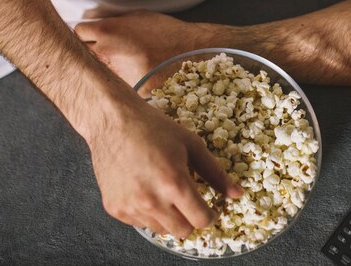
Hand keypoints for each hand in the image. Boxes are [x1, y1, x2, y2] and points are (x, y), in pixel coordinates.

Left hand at [75, 10, 212, 86]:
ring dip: (103, 69)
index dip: (86, 33)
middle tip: (104, 52)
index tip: (92, 36)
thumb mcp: (137, 16)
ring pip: (96, 72)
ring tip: (121, 65)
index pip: (79, 32)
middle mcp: (106, 53)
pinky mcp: (125, 90)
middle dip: (90, 51)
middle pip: (82, 53)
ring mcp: (115, 74)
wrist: (190, 52)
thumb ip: (113, 21)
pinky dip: (118, 83)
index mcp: (107, 31)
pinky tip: (131, 76)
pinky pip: (114, 86)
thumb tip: (96, 24)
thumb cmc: (165, 31)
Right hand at [90, 88, 243, 237]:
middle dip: (190, 217)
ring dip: (168, 216)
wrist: (113, 119)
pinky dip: (147, 212)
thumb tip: (238, 193)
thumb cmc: (153, 126)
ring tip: (164, 190)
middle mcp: (151, 200)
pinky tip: (145, 188)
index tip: (209, 206)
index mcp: (174, 182)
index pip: (202, 219)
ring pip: (161, 230)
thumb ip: (215, 172)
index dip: (210, 213)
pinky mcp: (115, 208)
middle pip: (183, 231)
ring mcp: (130, 206)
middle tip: (187, 197)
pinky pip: (140, 223)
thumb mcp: (190, 143)